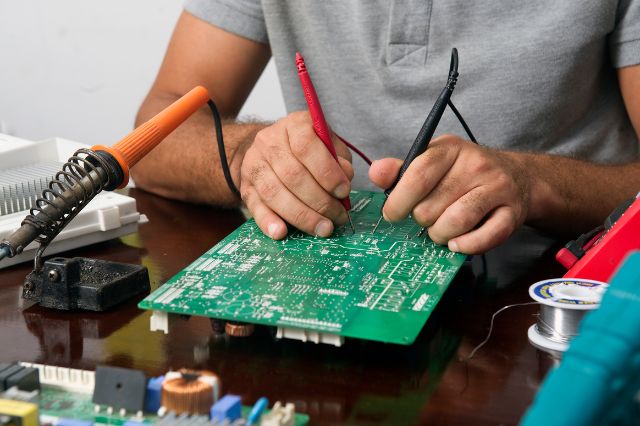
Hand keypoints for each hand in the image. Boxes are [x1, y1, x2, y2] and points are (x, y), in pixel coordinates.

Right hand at [238, 111, 352, 239]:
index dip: (327, 172)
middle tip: (338, 217)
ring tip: (323, 229)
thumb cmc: (307, 151)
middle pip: (292, 174)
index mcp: (293, 126)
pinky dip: (268, 222)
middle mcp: (269, 142)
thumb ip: (340, 159)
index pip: (306, 146)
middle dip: (319, 201)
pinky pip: (255, 207)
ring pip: (275, 193)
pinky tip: (282, 233)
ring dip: (302, 216)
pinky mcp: (245, 187)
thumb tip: (345, 177)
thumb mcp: (328, 145)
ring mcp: (253, 165)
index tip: (343, 191)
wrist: (269, 151)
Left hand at [369, 134, 531, 253]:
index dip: (398, 201)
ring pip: (456, 221)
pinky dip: (466, 246)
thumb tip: (376, 172)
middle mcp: (476, 165)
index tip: (391, 214)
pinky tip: (456, 243)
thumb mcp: (433, 162)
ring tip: (439, 231)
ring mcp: (497, 188)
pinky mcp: (512, 213)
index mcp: (451, 148)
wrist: (518, 177)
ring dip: (440, 234)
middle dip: (421, 220)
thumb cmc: (464, 173)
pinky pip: (486, 237)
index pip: (417, 175)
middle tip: (425, 218)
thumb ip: (402, 170)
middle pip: (431, 205)